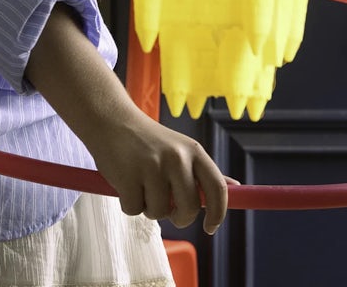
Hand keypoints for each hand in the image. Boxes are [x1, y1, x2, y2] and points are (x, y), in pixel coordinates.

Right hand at [23, 5, 233, 233]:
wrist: (110, 119)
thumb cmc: (148, 140)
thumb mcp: (181, 149)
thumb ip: (203, 172)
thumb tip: (236, 188)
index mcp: (193, 151)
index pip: (217, 189)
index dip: (218, 213)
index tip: (210, 227)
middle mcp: (176, 158)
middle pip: (189, 209)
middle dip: (178, 217)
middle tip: (165, 207)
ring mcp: (152, 167)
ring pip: (159, 213)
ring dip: (148, 208)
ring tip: (140, 185)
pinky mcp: (128, 176)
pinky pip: (133, 210)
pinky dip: (128, 204)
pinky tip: (124, 183)